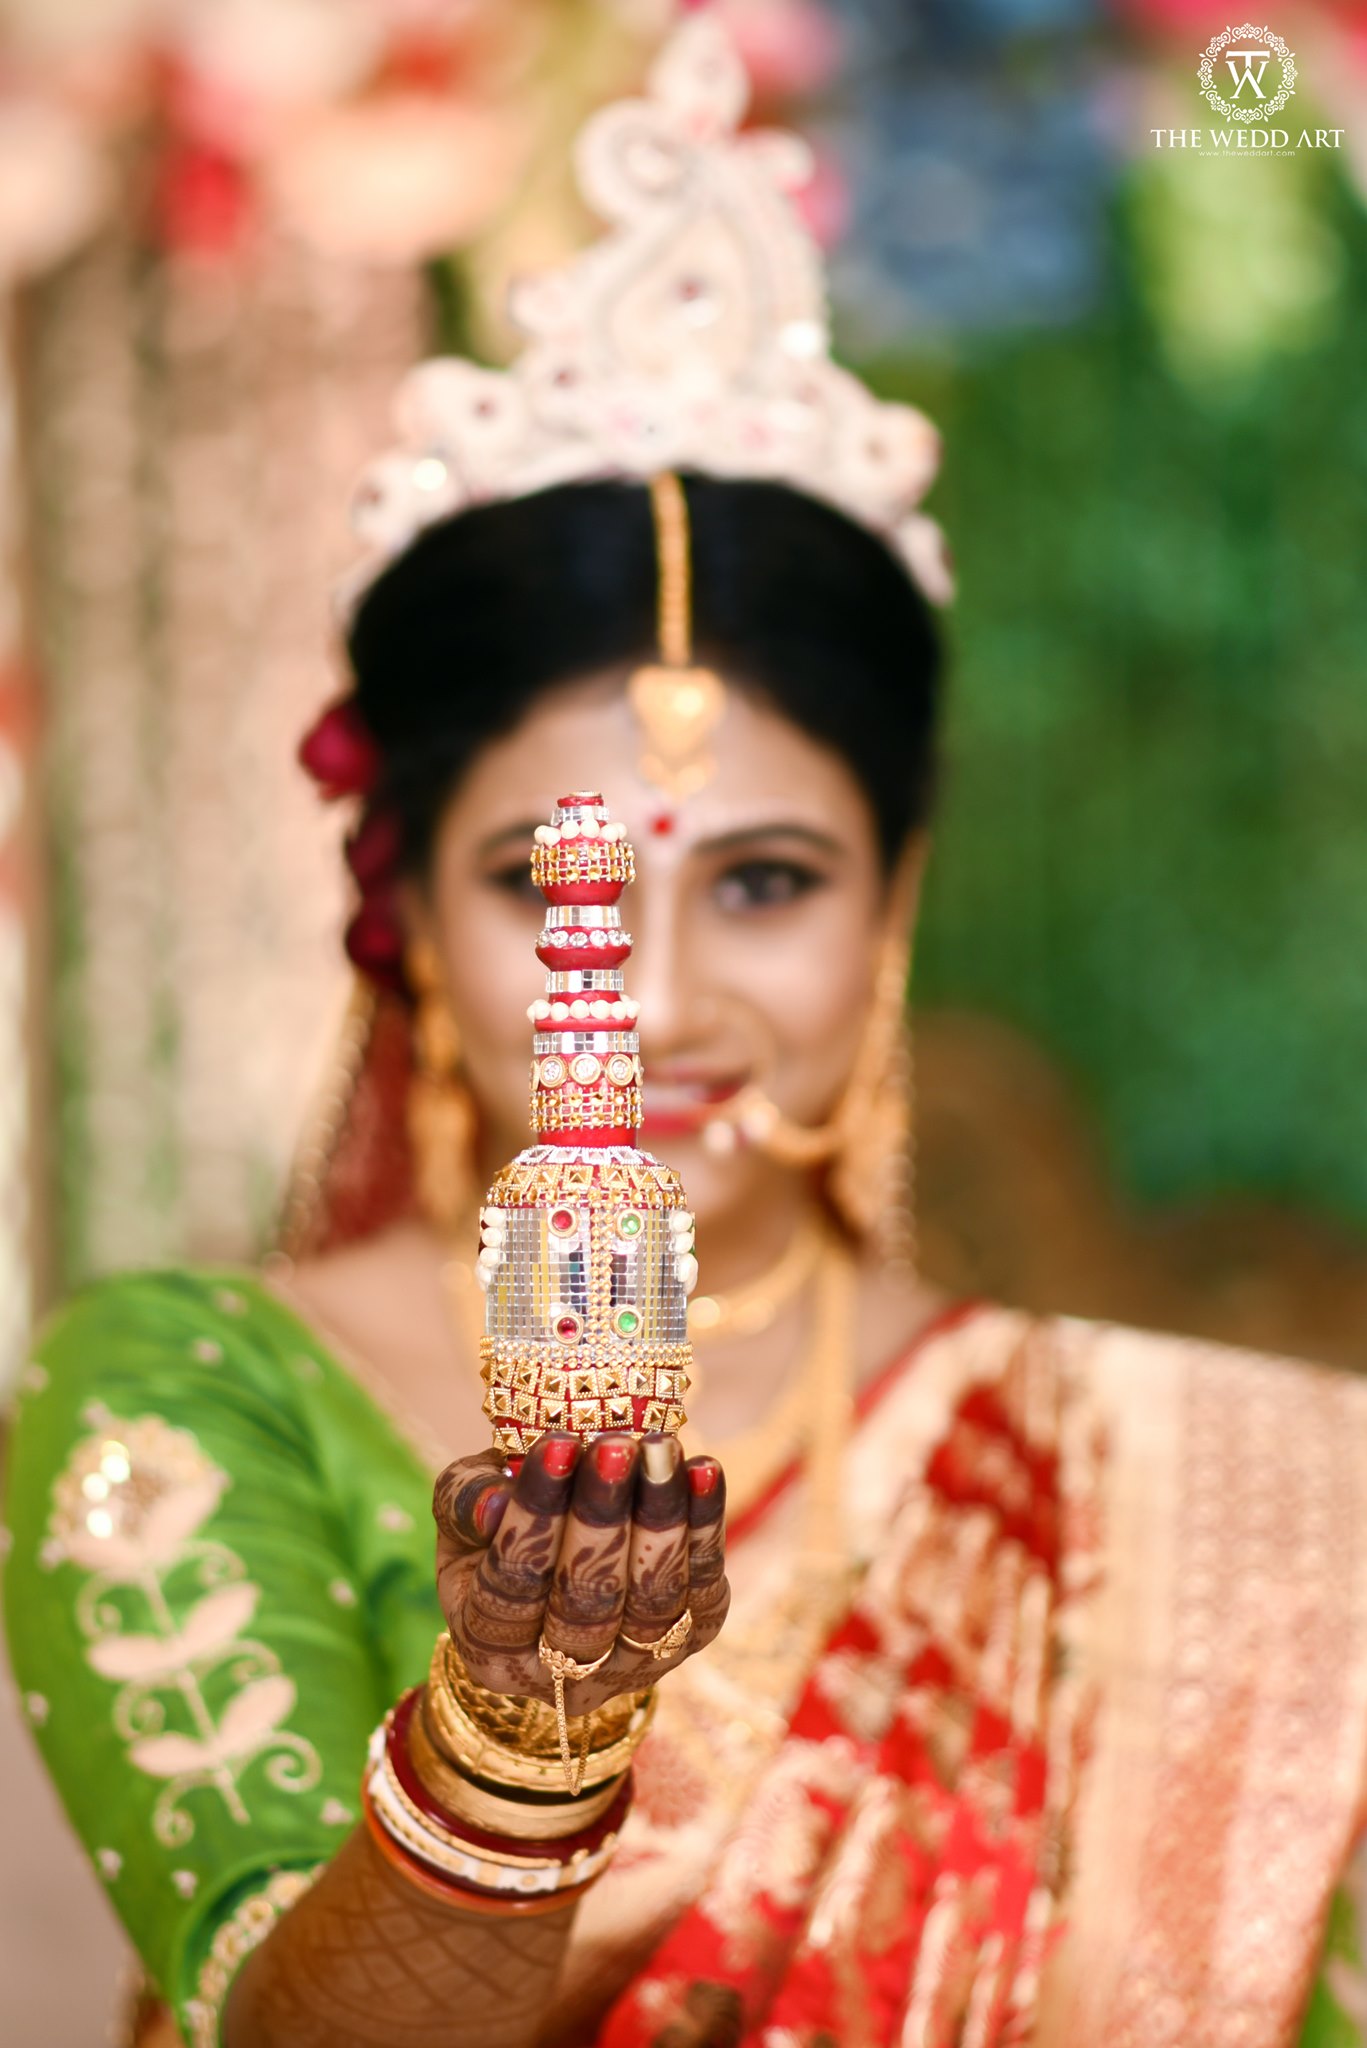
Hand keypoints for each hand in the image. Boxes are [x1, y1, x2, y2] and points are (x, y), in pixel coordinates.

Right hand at [432, 1432, 728, 1714]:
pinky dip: (706, 1526)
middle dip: (602, 1516)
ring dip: (660, 1518)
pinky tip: (703, 1469)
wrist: (563, 1568)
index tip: (556, 1444)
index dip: (536, 1516)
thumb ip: (467, 1502)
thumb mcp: (465, 1513)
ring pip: (651, 1602)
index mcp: (491, 1653)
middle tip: (615, 1445)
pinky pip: (704, 1588)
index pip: (513, 1585)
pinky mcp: (691, 1641)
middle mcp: (562, 1678)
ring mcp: (633, 1666)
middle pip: (586, 1602)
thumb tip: (494, 1504)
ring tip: (659, 1449)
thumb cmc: (500, 1532)